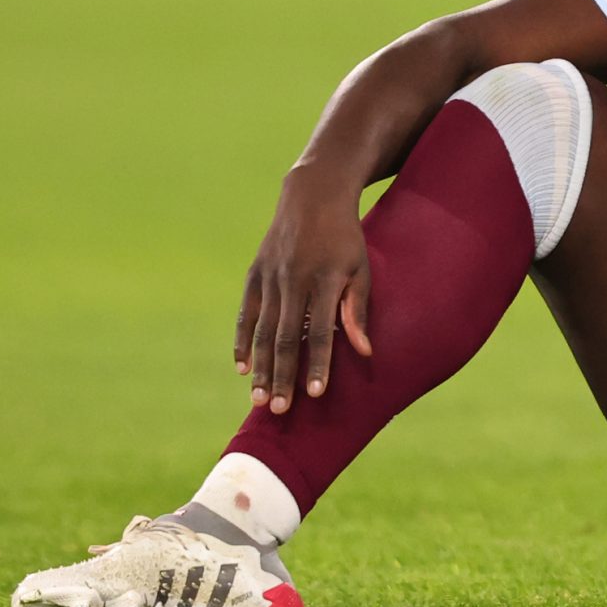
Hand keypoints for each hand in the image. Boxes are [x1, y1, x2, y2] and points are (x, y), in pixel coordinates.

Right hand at [233, 170, 373, 413]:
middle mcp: (294, 279)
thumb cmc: (347, 239)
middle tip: (279, 410)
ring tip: (259, 398)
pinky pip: (245, 314)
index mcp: (326, 280)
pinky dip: (241, 341)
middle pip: (286, 337)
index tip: (315, 394)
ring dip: (261, 367)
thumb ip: (358, 310)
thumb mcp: (362, 269)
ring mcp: (270, 277)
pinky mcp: (254, 274)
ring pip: (263, 331)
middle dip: (283, 375)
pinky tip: (241, 368)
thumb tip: (364, 352)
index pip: (320, 332)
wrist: (313, 197)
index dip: (317, 364)